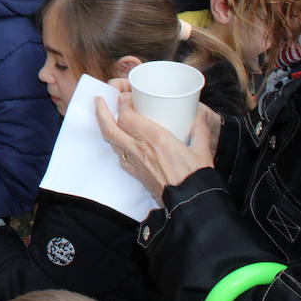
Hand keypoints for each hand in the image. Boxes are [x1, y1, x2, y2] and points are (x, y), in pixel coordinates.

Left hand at [94, 79, 217, 200]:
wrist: (189, 205)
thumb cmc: (196, 178)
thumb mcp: (202, 150)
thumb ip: (200, 129)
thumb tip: (198, 116)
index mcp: (155, 139)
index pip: (127, 116)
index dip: (122, 103)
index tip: (125, 95)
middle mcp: (139, 149)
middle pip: (110, 126)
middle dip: (101, 111)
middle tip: (99, 99)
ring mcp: (134, 162)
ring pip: (111, 140)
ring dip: (104, 125)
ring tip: (103, 115)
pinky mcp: (135, 173)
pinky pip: (118, 155)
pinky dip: (114, 144)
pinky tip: (117, 140)